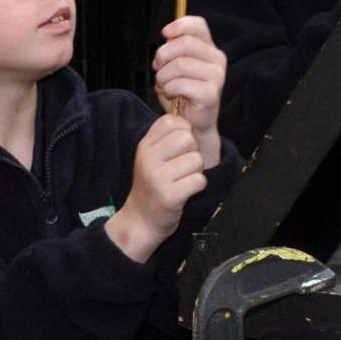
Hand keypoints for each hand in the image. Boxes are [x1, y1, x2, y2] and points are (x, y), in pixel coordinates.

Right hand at [105, 114, 206, 262]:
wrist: (140, 219)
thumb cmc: (152, 184)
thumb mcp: (150, 157)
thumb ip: (165, 138)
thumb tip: (187, 120)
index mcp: (144, 146)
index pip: (171, 121)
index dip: (183, 130)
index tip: (178, 146)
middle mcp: (148, 159)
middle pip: (187, 138)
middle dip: (192, 152)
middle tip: (181, 166)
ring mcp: (157, 177)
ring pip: (197, 160)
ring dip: (195, 172)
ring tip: (181, 180)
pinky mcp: (169, 196)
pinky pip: (199, 180)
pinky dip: (197, 186)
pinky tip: (185, 191)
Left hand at [152, 15, 224, 167]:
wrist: (191, 123)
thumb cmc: (181, 92)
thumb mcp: (174, 66)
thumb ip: (173, 50)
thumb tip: (167, 37)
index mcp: (209, 48)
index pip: (198, 25)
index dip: (180, 25)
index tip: (164, 33)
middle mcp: (217, 59)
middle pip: (184, 43)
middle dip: (163, 55)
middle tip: (157, 68)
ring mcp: (217, 76)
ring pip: (179, 64)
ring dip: (163, 76)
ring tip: (164, 85)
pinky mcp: (211, 93)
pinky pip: (179, 84)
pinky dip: (168, 89)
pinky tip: (171, 95)